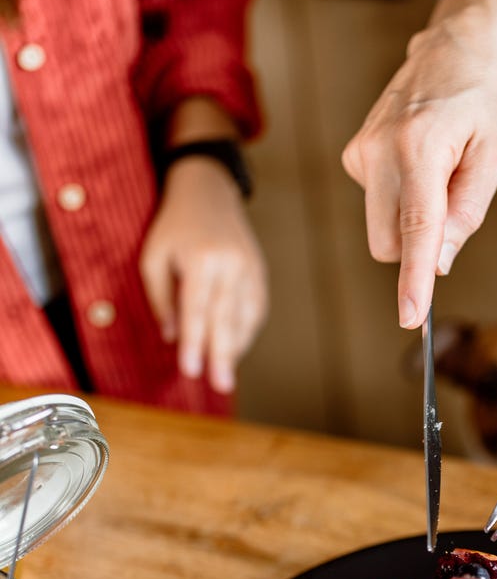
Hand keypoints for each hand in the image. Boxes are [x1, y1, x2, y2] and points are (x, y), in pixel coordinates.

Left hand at [140, 157, 267, 392]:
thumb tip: (173, 336)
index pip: (197, 310)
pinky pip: (255, 310)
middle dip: (222, 356)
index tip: (190, 371)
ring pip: (245, 317)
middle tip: (221, 386)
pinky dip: (245, 332)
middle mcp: (231, 264)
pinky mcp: (260, 272)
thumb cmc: (173, 226)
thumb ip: (161, 298)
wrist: (209, 192)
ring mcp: (250, 269)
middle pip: (226, 319)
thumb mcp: (153, 257)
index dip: (194, 343)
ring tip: (225, 375)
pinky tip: (234, 349)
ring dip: (235, 348)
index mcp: (201, 258)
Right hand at [343, 0, 496, 329]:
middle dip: (419, 247)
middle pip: (389, 241)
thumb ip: (467, 214)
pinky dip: (401, 201)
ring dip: (411, 222)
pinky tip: (421, 163)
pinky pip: (378, 205)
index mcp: (421, 146)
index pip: (416, 229)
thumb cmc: (483, 101)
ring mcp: (361, 151)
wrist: (455, 47)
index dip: (414, 279)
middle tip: (454, 203)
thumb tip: (437, 262)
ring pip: (380, 229)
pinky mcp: (355, 154)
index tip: (411, 317)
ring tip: (439, 175)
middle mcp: (380, 149)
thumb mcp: (494, 157)